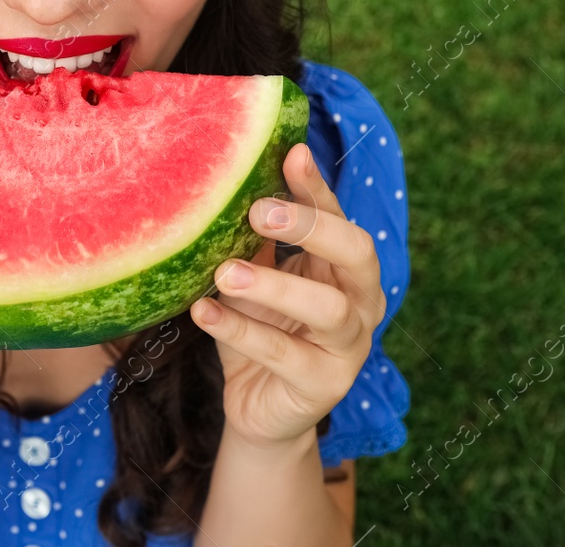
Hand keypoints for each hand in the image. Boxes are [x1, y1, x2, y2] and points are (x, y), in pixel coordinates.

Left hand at [189, 142, 385, 450]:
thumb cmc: (260, 330)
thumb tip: (231, 184)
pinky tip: (203, 311)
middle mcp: (361, 302)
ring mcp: (350, 347)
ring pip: (327, 309)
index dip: (316, 186)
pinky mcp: (325, 386)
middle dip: (310, 227)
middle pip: (358, 253)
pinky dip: (240, 329)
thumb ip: (256, 241)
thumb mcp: (257, 278)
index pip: (339, 216)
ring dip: (274, 285)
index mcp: (346, 268)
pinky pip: (284, 354)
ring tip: (225, 273)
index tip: (291, 153)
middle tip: (256, 212)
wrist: (259, 410)